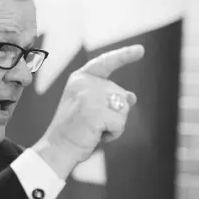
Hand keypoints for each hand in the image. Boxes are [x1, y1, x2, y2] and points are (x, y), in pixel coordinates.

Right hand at [32, 45, 143, 178]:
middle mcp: (84, 83)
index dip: (124, 56)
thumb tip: (132, 96)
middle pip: (120, 94)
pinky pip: (120, 123)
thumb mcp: (92, 109)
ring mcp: (89, 96)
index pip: (105, 63)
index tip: (140, 50)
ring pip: (123, 108)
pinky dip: (114, 134)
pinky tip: (96, 135)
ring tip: (94, 129)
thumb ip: (109, 98)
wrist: (57, 149)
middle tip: (92, 124)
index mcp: (80, 79)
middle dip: (114, 113)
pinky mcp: (95, 112)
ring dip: (115, 124)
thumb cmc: (75, 130)